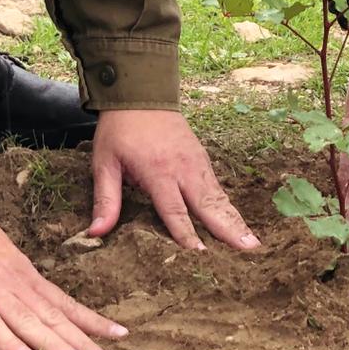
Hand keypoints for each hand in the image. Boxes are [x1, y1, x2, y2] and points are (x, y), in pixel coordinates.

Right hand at [0, 164, 124, 349]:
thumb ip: (12, 276)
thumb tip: (29, 297)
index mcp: (23, 273)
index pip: (64, 302)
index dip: (90, 321)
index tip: (118, 335)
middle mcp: (14, 282)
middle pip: (53, 317)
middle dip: (83, 342)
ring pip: (30, 322)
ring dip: (56, 346)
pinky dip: (7, 341)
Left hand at [88, 108, 259, 250]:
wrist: (141, 93)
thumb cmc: (120, 129)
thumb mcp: (104, 162)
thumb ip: (105, 198)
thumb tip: (95, 232)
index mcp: (158, 172)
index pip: (174, 211)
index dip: (187, 235)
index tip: (202, 256)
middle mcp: (183, 168)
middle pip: (209, 205)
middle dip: (229, 230)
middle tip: (249, 252)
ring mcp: (196, 162)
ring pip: (219, 197)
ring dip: (236, 221)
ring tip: (253, 244)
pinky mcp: (201, 157)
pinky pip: (217, 186)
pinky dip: (229, 205)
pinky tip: (239, 222)